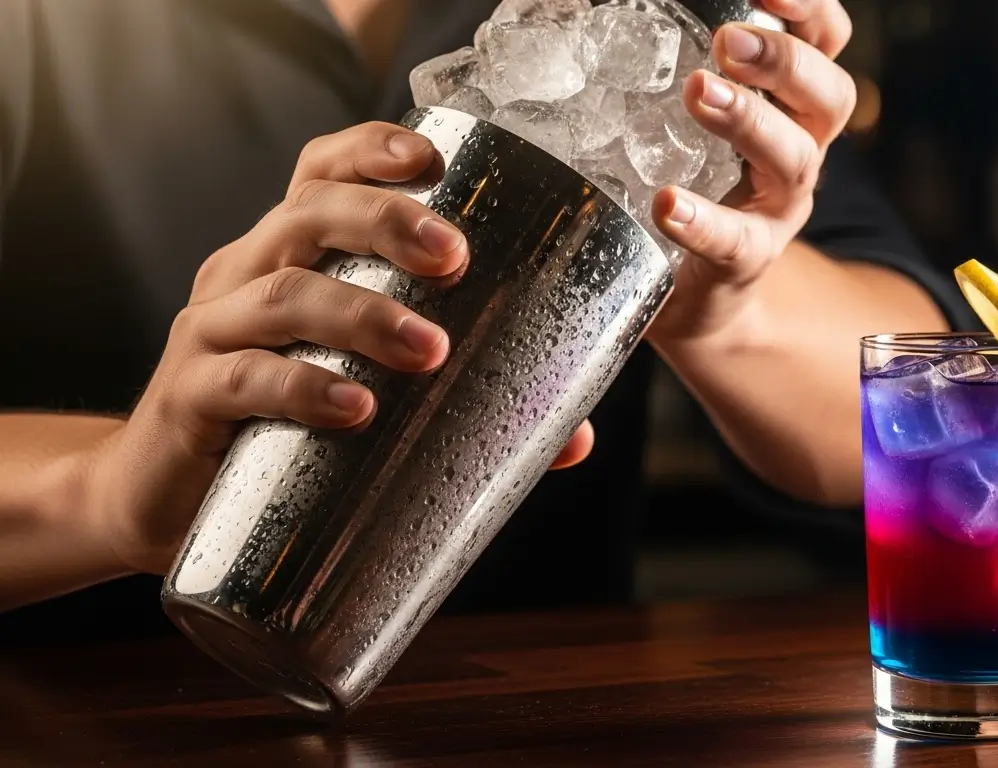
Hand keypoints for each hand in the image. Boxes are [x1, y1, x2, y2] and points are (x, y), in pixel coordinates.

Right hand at [84, 123, 593, 574]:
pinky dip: (301, 388)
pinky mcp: (187, 401)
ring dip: (362, 314)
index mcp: (287, 257)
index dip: (371, 152)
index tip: (434, 159)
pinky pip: (241, 380)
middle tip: (456, 258)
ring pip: (282, 296)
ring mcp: (209, 334)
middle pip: (308, 216)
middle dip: (386, 222)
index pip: (320, 175)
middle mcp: (242, 277)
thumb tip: (574, 439)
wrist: (158, 504)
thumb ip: (464, 410)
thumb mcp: (364, 399)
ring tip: (430, 349)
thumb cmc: (281, 433)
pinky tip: (354, 407)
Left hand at [645, 0, 855, 343]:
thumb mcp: (700, 121)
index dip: (809, 10)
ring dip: (748, 120)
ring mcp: (777, 210)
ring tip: (699, 93)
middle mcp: (800, 151)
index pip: (824, 44)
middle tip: (728, 43)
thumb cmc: (696, 186)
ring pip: (793, 160)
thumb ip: (681, 67)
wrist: (700, 298)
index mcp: (792, 106)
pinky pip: (735, 241)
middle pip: (828, 97)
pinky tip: (668, 203)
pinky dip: (703, 220)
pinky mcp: (744, 263)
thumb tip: (589, 12)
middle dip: (784, 61)